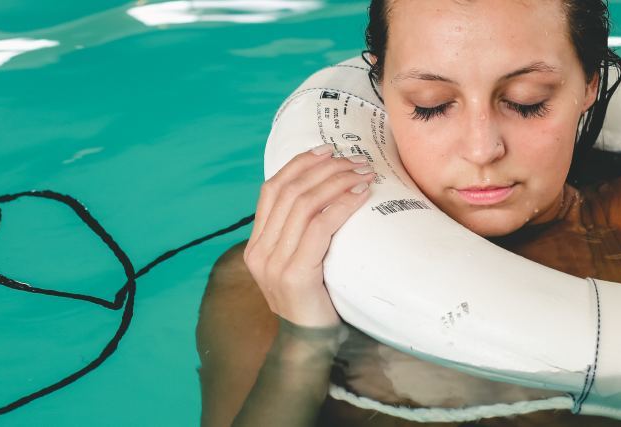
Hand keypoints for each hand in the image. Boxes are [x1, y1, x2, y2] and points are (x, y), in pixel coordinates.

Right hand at [243, 144, 375, 327]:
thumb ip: (301, 236)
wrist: (309, 343)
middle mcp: (259, 250)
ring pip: (304, 205)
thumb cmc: (315, 299)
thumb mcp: (300, 262)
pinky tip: (361, 195)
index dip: (299, 164)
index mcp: (256, 244)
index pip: (272, 190)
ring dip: (337, 182)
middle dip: (325, 169)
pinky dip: (342, 205)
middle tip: (356, 160)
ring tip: (364, 173)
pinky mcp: (295, 273)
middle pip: (289, 191)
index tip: (328, 149)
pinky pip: (320, 227)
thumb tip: (327, 195)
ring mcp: (274, 263)